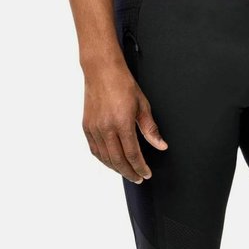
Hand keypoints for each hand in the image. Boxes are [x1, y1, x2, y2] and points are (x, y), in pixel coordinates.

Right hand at [82, 60, 167, 181]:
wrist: (102, 71)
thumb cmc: (122, 84)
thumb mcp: (143, 106)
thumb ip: (151, 129)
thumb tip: (161, 145)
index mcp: (122, 123)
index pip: (132, 154)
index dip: (140, 167)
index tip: (146, 173)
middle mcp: (106, 128)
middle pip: (118, 160)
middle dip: (129, 172)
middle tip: (138, 177)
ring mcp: (94, 128)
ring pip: (105, 158)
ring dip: (116, 168)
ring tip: (127, 172)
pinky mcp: (87, 126)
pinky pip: (94, 150)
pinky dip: (103, 159)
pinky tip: (111, 162)